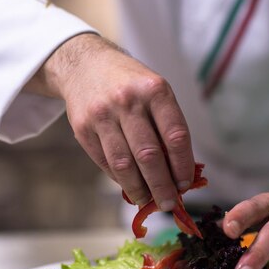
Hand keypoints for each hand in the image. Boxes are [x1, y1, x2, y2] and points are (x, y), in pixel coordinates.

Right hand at [26, 33, 194, 209]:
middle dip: (162, 186)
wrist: (85, 64)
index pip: (175, 136)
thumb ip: (167, 126)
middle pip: (149, 155)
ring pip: (124, 164)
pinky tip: (129, 185)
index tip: (186, 184)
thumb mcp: (154, 91)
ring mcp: (102, 115)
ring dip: (138, 189)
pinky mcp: (83, 128)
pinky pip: (104, 162)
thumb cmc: (130, 83)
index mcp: (154, 90)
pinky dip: (119, 179)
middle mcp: (127, 101)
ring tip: (148, 201)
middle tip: (169, 203)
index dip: (183, 166)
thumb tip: (179, 173)